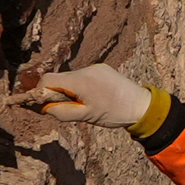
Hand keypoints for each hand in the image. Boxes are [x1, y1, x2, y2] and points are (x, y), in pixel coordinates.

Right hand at [21, 64, 153, 130]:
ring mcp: (95, 67)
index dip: (41, 92)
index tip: (45, 105)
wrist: (142, 106)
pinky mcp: (102, 69)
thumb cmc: (114, 113)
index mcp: (80, 80)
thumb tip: (44, 108)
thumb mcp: (86, 116)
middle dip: (58, 93)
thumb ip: (62, 112)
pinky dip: (81, 86)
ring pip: (71, 78)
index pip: (48, 79)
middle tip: (70, 108)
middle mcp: (86, 69)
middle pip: (59, 78)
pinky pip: (83, 76)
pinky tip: (94, 97)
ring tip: (85, 104)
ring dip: (71, 90)